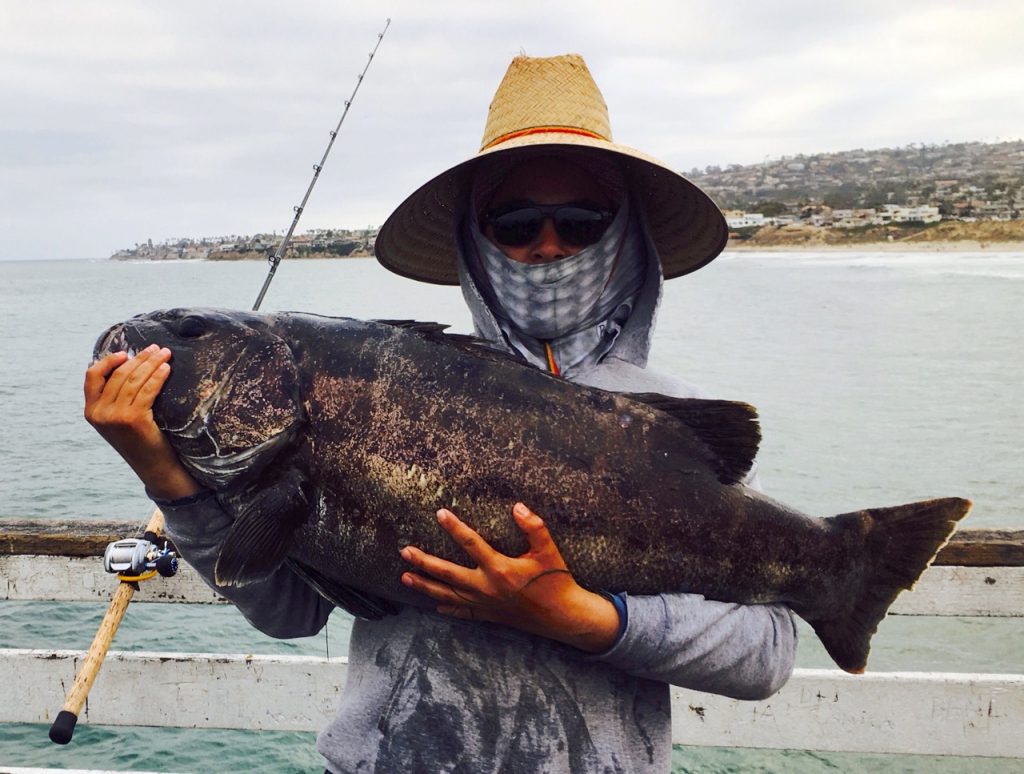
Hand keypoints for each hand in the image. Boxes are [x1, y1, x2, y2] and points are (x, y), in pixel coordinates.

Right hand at [84, 344, 200, 499]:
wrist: (153, 466)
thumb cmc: (140, 440)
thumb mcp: (118, 419)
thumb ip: (115, 398)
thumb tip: (129, 364)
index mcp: (91, 411)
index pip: (92, 376)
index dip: (108, 361)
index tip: (127, 353)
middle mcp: (99, 413)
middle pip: (119, 374)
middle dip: (139, 358)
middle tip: (156, 348)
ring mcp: (115, 416)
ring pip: (134, 379)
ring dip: (152, 363)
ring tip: (165, 354)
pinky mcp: (133, 419)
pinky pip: (148, 389)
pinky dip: (158, 376)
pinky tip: (167, 368)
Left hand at [400, 502, 620, 652]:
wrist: (564, 617)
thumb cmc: (557, 581)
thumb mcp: (548, 551)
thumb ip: (534, 527)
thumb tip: (517, 506)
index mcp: (500, 569)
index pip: (471, 543)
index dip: (454, 527)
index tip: (440, 514)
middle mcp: (487, 588)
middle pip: (448, 574)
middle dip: (424, 562)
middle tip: (405, 552)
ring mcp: (486, 605)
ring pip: (448, 595)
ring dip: (425, 586)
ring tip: (405, 578)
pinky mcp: (490, 616)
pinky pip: (462, 613)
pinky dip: (447, 608)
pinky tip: (435, 606)